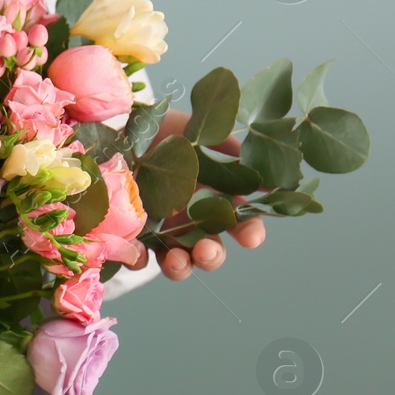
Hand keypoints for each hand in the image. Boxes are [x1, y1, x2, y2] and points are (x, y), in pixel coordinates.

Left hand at [127, 109, 265, 280]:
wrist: (125, 128)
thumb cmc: (169, 132)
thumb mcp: (202, 135)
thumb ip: (233, 155)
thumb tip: (269, 180)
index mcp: (217, 200)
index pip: (242, 224)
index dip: (250, 233)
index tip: (250, 238)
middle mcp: (192, 220)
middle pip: (210, 251)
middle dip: (212, 256)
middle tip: (206, 251)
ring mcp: (162, 230)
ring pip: (178, 261)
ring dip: (181, 267)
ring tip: (177, 261)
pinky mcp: (133, 232)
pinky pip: (138, 254)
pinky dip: (139, 259)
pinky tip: (139, 251)